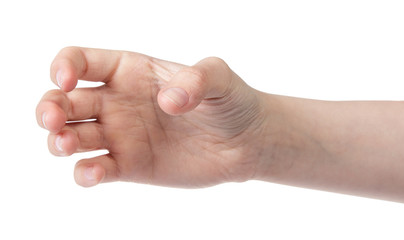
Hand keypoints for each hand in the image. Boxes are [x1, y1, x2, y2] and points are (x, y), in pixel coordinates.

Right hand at [36, 47, 265, 187]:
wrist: (244, 143)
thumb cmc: (230, 102)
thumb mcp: (220, 77)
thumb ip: (198, 78)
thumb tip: (168, 101)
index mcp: (130, 71)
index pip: (80, 61)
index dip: (63, 67)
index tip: (66, 81)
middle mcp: (118, 102)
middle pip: (65, 101)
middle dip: (49, 109)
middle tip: (53, 121)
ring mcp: (121, 135)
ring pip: (72, 136)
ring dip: (59, 140)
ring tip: (65, 145)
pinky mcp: (130, 165)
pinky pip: (96, 168)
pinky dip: (86, 173)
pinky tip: (93, 174)